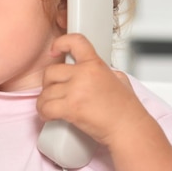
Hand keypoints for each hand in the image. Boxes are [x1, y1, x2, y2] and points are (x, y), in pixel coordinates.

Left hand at [37, 33, 148, 147]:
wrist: (128, 128)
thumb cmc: (126, 109)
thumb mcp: (120, 80)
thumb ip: (106, 71)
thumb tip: (99, 71)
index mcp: (95, 64)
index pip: (75, 42)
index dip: (60, 43)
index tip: (54, 50)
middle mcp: (84, 74)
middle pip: (50, 72)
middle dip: (48, 83)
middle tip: (53, 92)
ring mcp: (76, 91)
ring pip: (46, 92)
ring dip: (45, 101)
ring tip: (51, 108)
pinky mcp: (71, 108)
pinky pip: (45, 107)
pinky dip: (43, 112)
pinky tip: (47, 115)